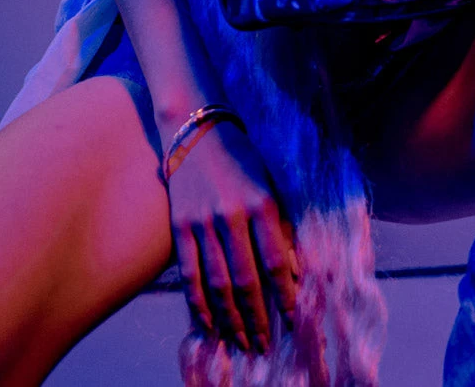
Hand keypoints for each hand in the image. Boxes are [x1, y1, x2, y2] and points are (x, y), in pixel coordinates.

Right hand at [167, 118, 299, 354]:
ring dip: (230, 319)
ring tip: (241, 342)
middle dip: (257, 318)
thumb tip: (295, 271)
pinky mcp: (179, 227)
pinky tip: (208, 324)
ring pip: (217, 284)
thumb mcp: (271, 184)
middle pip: (246, 280)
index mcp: (261, 202)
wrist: (197, 129)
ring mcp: (202, 222)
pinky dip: (198, 304)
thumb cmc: (242, 156)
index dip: (285, 296)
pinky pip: (190, 274)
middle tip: (264, 344)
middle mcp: (232, 215)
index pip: (276, 262)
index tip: (293, 320)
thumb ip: (282, 226)